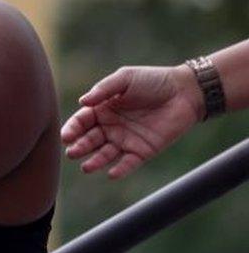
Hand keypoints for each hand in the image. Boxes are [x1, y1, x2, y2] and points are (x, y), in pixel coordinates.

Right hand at [61, 65, 202, 178]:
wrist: (185, 92)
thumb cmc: (152, 81)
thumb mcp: (125, 78)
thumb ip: (103, 89)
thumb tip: (83, 102)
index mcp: (102, 108)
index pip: (82, 121)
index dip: (73, 129)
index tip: (66, 136)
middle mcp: (111, 126)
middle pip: (90, 139)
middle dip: (80, 147)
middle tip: (72, 152)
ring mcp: (126, 139)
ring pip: (106, 154)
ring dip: (95, 161)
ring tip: (86, 167)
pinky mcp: (143, 151)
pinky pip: (129, 163)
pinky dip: (121, 169)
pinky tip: (112, 174)